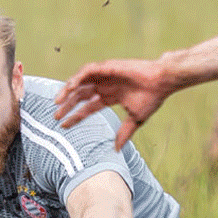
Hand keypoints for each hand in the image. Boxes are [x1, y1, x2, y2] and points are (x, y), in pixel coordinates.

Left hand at [55, 59, 172, 150]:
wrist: (163, 82)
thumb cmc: (152, 98)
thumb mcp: (135, 119)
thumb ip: (124, 133)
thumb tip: (116, 149)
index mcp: (110, 97)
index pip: (88, 107)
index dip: (75, 116)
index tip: (63, 125)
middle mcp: (105, 86)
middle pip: (80, 96)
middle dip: (67, 105)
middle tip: (55, 116)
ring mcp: (105, 76)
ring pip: (79, 83)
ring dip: (67, 91)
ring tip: (57, 102)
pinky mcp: (107, 67)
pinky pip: (86, 71)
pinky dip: (76, 78)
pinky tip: (70, 88)